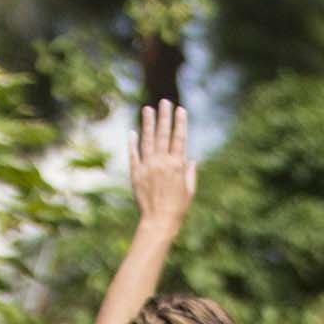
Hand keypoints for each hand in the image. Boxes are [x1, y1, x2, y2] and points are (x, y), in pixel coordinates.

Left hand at [130, 99, 195, 232]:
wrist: (159, 221)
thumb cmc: (178, 208)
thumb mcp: (189, 191)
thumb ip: (189, 173)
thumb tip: (191, 159)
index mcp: (177, 165)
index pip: (179, 138)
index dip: (180, 123)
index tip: (180, 110)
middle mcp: (162, 162)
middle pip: (163, 134)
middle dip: (164, 116)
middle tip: (164, 102)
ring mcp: (147, 166)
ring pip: (147, 140)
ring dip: (147, 123)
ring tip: (147, 109)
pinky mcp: (136, 173)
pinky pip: (134, 154)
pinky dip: (133, 143)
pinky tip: (133, 132)